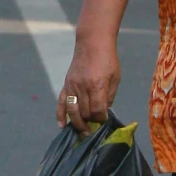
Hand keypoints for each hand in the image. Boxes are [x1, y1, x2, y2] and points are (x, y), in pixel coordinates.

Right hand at [56, 0, 132, 129]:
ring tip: (83, 132)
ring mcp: (72, 85)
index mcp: (97, 85)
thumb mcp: (115, 77)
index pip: (98, 110)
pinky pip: (61, 102)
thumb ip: (109, 96)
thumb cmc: (108, 59)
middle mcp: (83, 87)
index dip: (102, 120)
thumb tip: (104, 112)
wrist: (92, 43)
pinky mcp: (66, 84)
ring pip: (73, 110)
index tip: (105, 122)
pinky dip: (60, 115)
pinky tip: (62, 126)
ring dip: (77, 123)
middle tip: (95, 129)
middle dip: (91, 123)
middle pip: (85, 112)